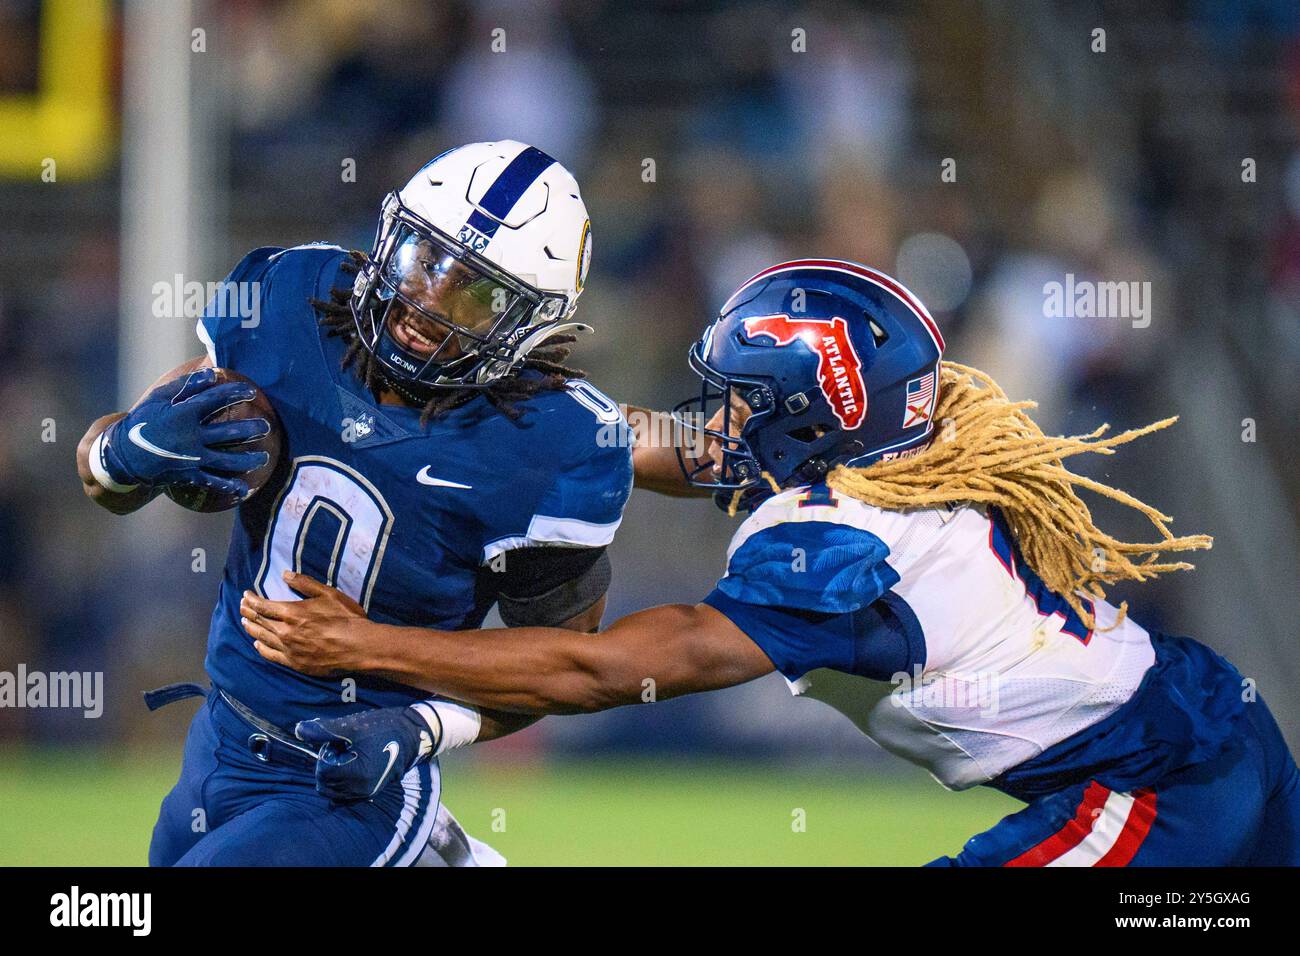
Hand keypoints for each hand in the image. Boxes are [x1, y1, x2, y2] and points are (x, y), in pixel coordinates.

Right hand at [98, 367, 269, 496]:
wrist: (123, 456)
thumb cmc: (143, 422)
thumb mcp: (158, 399)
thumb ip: (185, 385)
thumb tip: (211, 373)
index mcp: (183, 414)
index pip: (215, 399)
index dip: (235, 393)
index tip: (251, 391)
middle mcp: (190, 436)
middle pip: (229, 432)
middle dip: (251, 429)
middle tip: (266, 426)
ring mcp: (191, 458)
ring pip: (227, 459)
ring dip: (248, 459)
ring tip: (264, 458)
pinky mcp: (188, 475)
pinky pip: (213, 481)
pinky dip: (229, 486)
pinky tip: (244, 489)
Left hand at [242, 571, 370, 675]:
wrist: (358, 647)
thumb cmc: (346, 617)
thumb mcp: (328, 594)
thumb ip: (305, 584)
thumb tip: (285, 575)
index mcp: (292, 612)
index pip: (264, 606)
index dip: (252, 600)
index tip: (245, 595)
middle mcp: (285, 631)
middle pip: (260, 621)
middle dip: (249, 613)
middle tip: (242, 607)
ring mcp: (289, 649)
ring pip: (263, 638)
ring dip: (252, 629)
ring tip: (245, 623)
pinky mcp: (295, 663)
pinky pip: (272, 655)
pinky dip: (262, 649)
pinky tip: (257, 645)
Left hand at [296, 705, 435, 802]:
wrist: (413, 734)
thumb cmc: (382, 727)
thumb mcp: (351, 726)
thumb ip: (322, 731)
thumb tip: (298, 730)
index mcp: (354, 773)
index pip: (322, 772)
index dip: (326, 754)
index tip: (339, 743)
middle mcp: (360, 788)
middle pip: (325, 784)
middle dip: (328, 767)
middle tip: (343, 749)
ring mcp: (367, 792)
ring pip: (334, 790)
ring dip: (336, 774)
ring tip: (351, 756)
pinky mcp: (372, 791)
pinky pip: (346, 793)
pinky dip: (344, 781)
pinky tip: (355, 763)